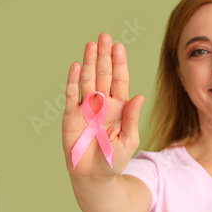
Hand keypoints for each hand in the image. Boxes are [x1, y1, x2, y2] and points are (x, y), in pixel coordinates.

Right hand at [62, 33, 144, 177]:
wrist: (95, 175)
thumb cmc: (115, 158)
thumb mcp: (129, 140)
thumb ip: (132, 118)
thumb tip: (139, 96)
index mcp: (120, 106)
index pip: (119, 80)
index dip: (119, 63)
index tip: (119, 46)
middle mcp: (103, 103)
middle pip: (103, 74)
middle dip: (103, 56)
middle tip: (104, 36)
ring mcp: (86, 108)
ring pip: (87, 80)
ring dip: (88, 63)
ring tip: (91, 45)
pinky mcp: (71, 117)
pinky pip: (72, 96)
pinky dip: (73, 81)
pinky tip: (76, 66)